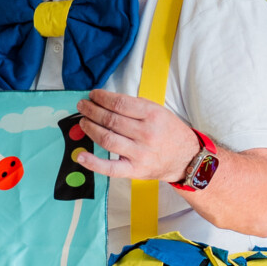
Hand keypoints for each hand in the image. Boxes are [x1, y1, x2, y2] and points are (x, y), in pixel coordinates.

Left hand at [73, 90, 201, 183]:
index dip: (101, 98)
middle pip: (110, 120)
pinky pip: (110, 168)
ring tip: (82, 121)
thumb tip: (106, 101)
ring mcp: (140, 153)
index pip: (119, 104)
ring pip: (107, 139)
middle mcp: (146, 134)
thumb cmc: (168, 132)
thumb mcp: (158, 112)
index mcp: (152, 115)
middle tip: (82, 106)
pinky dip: (93, 163)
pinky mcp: (135, 170)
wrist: (186, 158)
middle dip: (91, 111)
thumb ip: (135, 107)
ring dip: (90, 129)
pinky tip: (81, 155)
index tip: (92, 95)